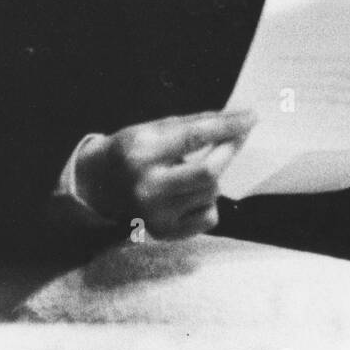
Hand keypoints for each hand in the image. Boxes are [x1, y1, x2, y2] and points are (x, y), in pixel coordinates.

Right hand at [75, 109, 256, 239]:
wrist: (98, 187)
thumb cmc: (131, 151)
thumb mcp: (152, 129)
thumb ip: (194, 125)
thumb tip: (236, 119)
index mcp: (141, 153)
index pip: (194, 137)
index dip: (228, 126)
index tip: (251, 117)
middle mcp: (147, 187)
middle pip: (208, 173)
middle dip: (229, 151)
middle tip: (238, 137)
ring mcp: (155, 214)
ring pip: (212, 193)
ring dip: (214, 177)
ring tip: (191, 170)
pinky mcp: (164, 232)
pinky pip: (209, 216)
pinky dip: (208, 201)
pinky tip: (189, 194)